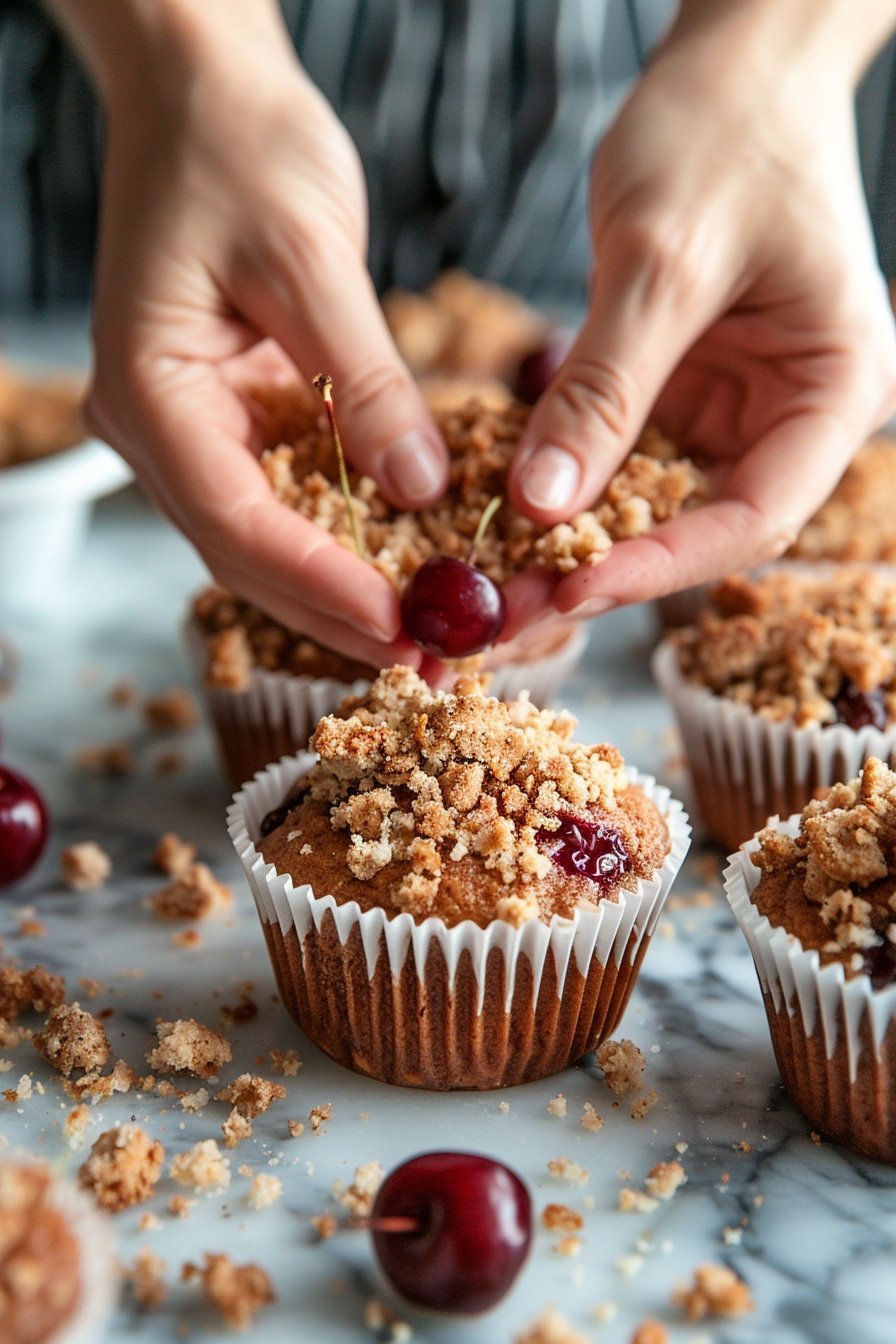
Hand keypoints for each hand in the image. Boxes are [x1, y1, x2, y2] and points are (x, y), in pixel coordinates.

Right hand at [61, 0, 448, 667]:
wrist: (206, 99)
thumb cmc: (239, 151)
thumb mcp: (309, 258)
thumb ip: (362, 380)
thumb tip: (418, 489)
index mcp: (151, 391)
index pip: (234, 519)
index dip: (318, 582)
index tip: (399, 622)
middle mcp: (158, 428)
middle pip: (246, 554)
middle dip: (335, 612)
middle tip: (425, 656)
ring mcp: (190, 430)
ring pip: (264, 541)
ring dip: (340, 591)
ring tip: (421, 633)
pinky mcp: (233, 419)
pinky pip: (283, 501)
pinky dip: (340, 540)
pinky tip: (397, 566)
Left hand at [505, 0, 895, 629]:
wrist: (732, 69)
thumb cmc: (723, 134)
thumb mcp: (660, 262)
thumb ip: (605, 387)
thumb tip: (541, 505)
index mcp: (834, 389)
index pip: (756, 516)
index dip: (662, 565)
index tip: (572, 589)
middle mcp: (791, 417)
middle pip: (701, 530)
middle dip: (605, 574)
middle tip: (509, 615)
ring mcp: (734, 410)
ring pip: (655, 508)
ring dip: (575, 547)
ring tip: (493, 585)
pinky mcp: (681, 396)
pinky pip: (622, 462)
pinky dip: (565, 491)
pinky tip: (499, 519)